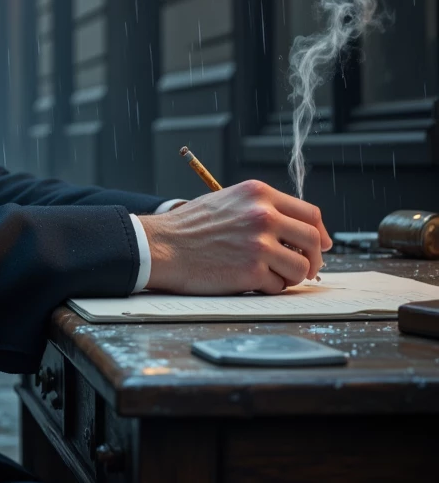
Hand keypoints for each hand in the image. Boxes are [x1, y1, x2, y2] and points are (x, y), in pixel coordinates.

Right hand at [138, 180, 332, 294]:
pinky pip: (277, 285)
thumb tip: (294, 231)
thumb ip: (262, 209)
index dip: (319, 233)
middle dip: (314, 259)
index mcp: (259, 194)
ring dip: (292, 276)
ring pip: (300, 267)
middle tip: (306, 268)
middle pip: (312, 240)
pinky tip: (251, 282)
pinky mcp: (251, 271)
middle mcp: (263, 215)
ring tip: (274, 276)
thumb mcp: (229, 202)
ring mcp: (259, 243)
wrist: (162, 246)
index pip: (309, 213)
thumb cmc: (189, 228)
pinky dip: (269, 288)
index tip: (320, 245)